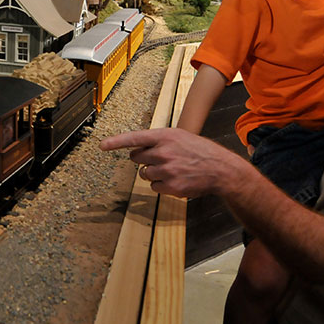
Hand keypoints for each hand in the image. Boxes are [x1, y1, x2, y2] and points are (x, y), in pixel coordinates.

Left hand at [100, 128, 252, 197]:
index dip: (116, 142)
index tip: (102, 145)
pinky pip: (154, 187)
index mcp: (165, 136)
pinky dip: (161, 185)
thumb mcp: (180, 136)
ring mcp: (167, 170)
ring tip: (172, 170)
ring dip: (153, 173)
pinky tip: (175, 179)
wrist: (220, 169)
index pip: (134, 138)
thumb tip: (138, 147)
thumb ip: (159, 140)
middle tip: (159, 159)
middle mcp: (163, 152)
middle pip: (136, 158)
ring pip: (144, 174)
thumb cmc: (200, 151)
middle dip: (143, 160)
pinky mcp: (171, 186)